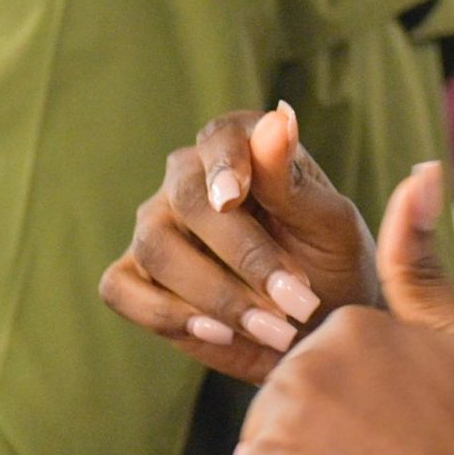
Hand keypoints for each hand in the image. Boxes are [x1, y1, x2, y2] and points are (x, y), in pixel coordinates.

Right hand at [101, 105, 378, 384]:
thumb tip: (279, 120)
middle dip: (243, 255)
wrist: (317, 329)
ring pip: (156, 249)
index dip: (225, 165)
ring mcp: (155, 228)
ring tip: (276, 329)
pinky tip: (221, 334)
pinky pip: (123, 289)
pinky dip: (169, 315)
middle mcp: (188, 179)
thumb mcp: (330, 225)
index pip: (220, 138)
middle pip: (187, 199)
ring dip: (218, 296)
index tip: (234, 198)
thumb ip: (293, 180)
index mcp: (239, 147)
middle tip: (297, 300)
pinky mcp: (134, 278)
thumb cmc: (330, 264)